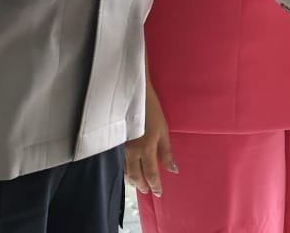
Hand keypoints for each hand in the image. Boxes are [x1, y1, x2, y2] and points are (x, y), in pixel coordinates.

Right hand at [124, 82, 175, 196]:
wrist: (133, 94)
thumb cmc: (151, 110)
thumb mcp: (163, 130)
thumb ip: (167, 152)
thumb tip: (173, 170)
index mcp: (146, 148)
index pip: (151, 174)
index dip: (155, 186)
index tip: (159, 193)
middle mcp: (132, 151)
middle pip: (135, 176)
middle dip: (142, 186)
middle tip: (147, 191)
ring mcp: (122, 147)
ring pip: (125, 171)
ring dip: (132, 180)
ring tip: (138, 184)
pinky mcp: (116, 142)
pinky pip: (120, 162)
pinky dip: (125, 170)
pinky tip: (128, 170)